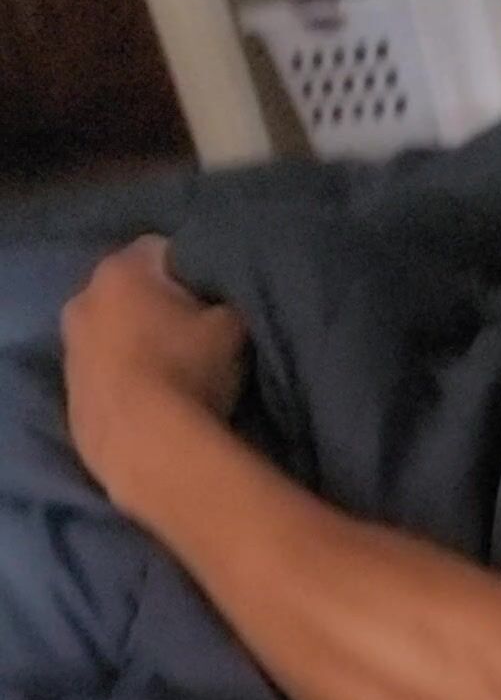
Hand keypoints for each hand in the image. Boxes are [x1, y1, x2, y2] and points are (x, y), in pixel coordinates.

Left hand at [62, 236, 247, 507]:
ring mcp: (70, 354)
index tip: (211, 300)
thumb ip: (228, 302)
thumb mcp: (232, 328)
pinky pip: (102, 382)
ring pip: (108, 339)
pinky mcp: (71, 401)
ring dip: (133, 350)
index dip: (191, 272)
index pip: (161, 250)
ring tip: (170, 379)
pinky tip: (150, 410)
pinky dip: (122, 388)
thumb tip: (228, 301)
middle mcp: (82, 301)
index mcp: (120, 271)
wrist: (148, 449)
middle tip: (192, 339)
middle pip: (127, 295)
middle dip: (155, 310)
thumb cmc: (188, 372)